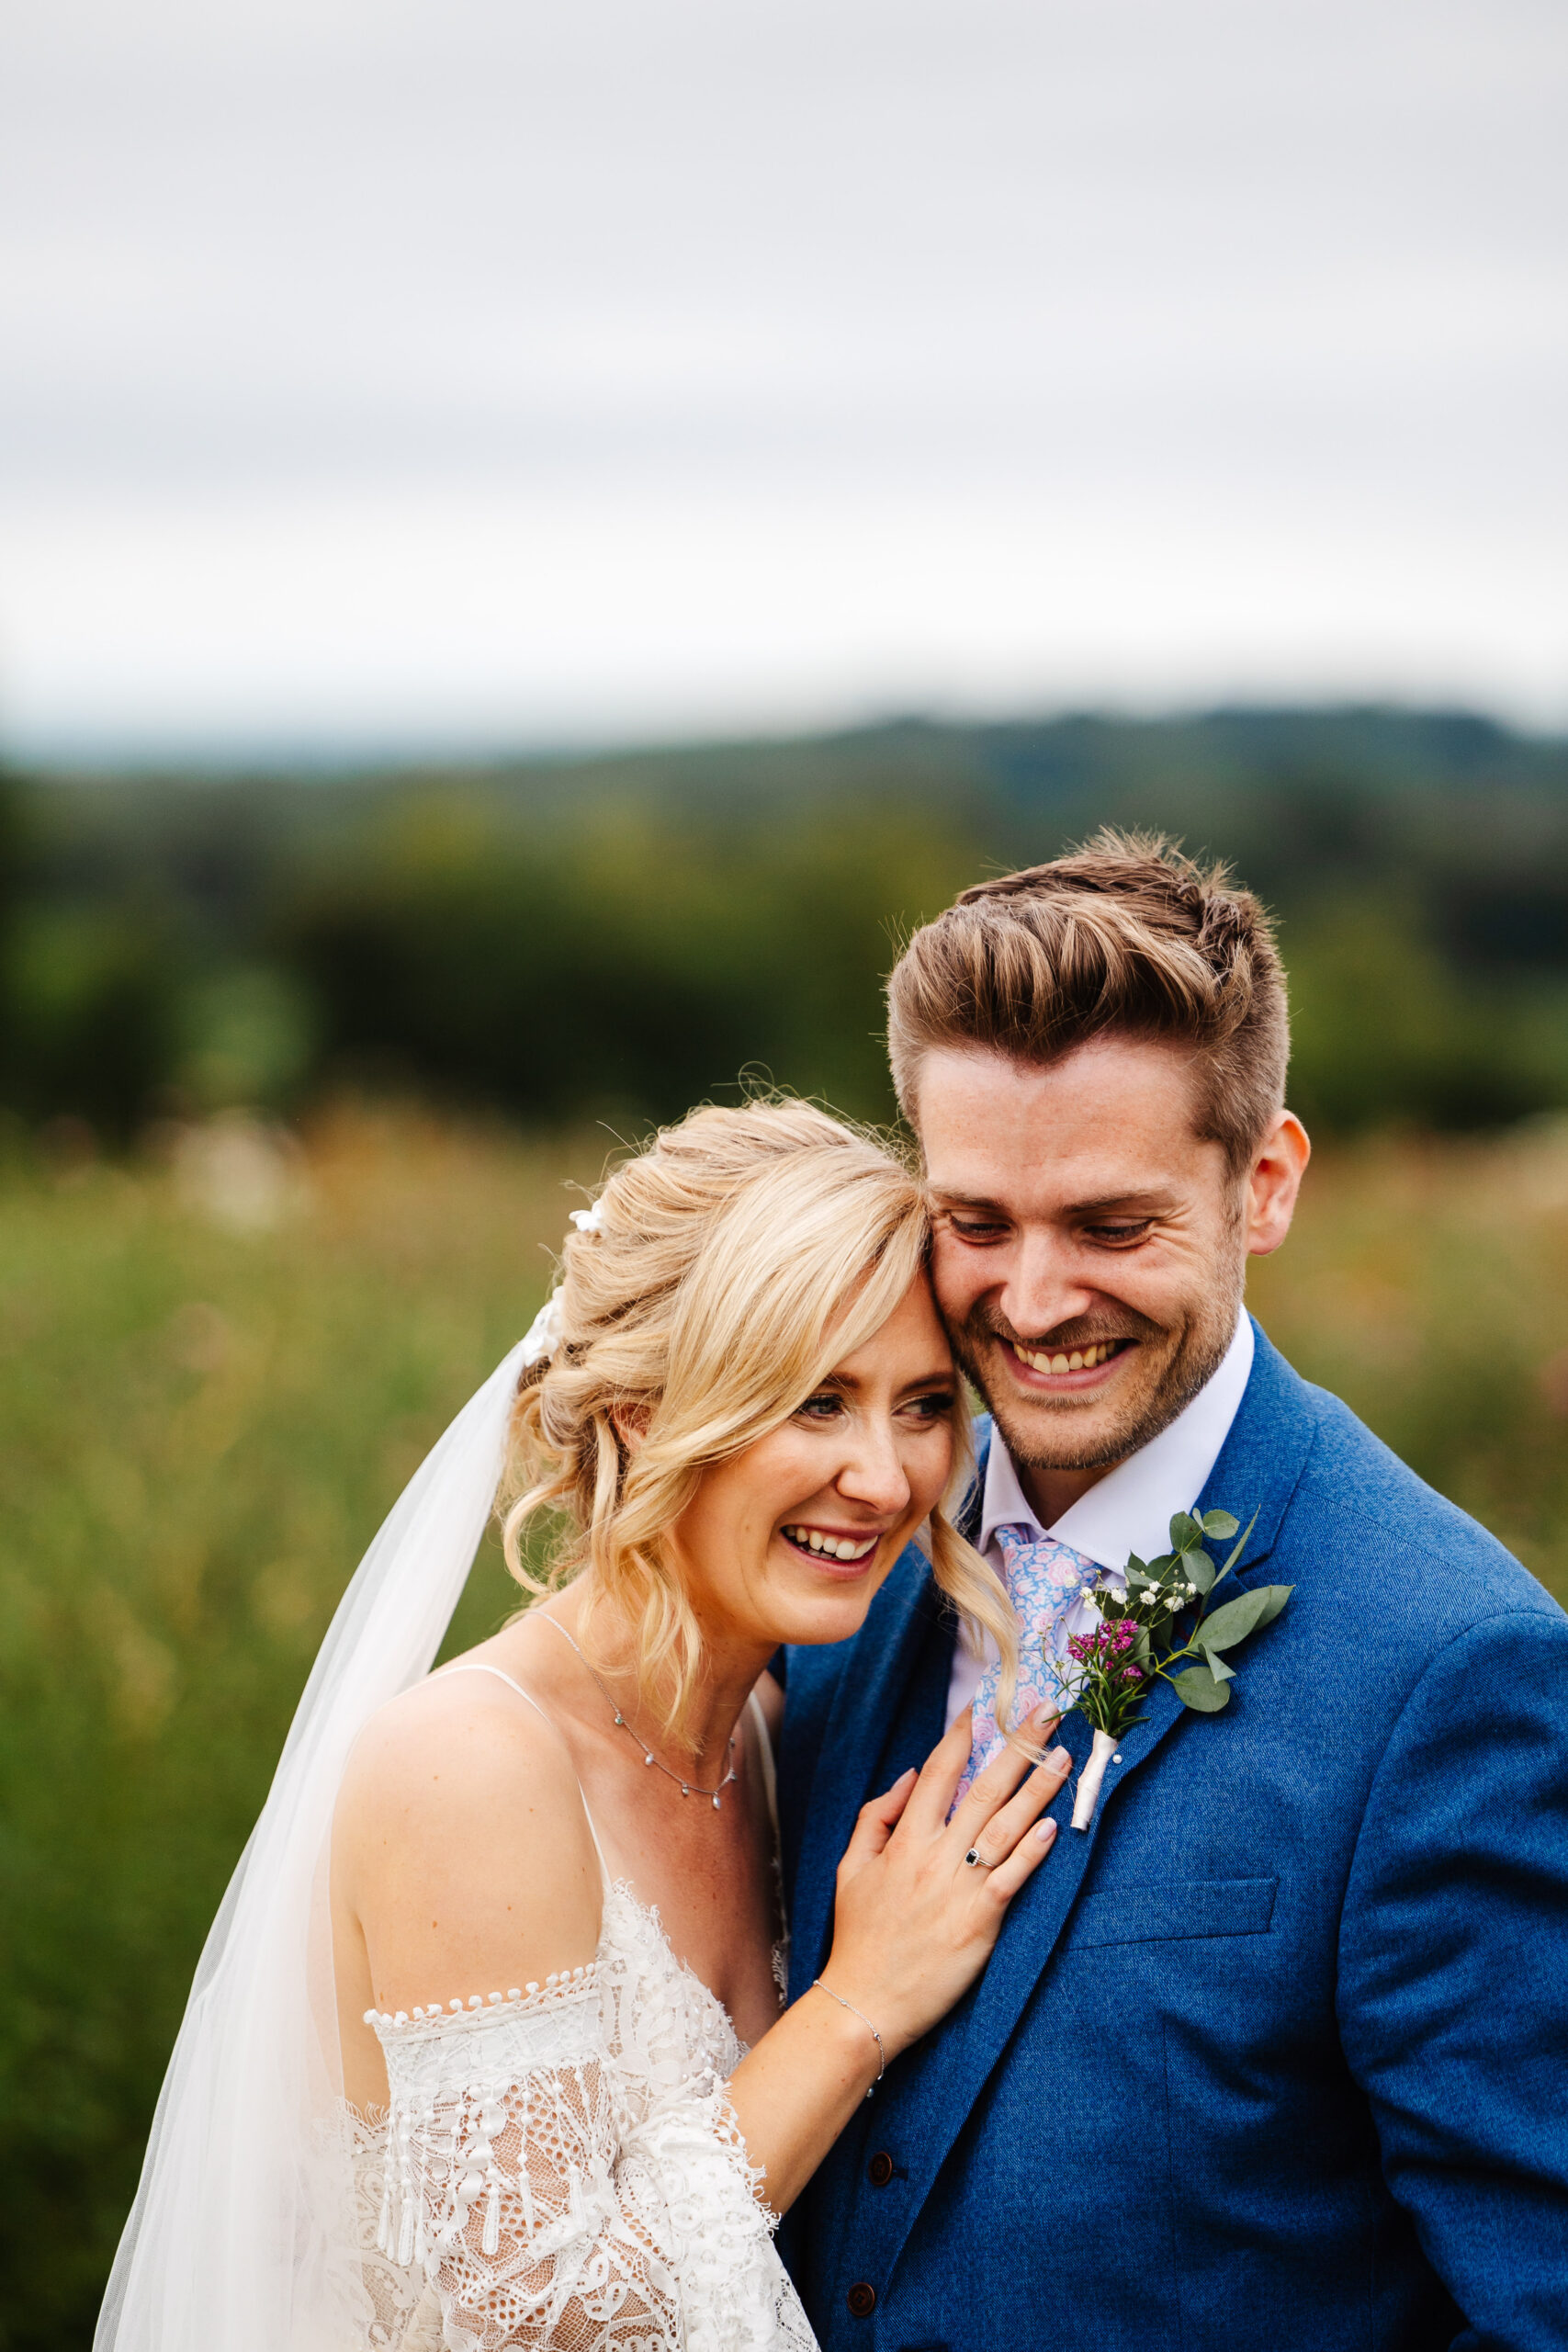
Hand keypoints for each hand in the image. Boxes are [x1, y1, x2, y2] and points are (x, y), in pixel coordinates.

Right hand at [817, 1707, 1068, 2060]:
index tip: (986, 1703)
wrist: (864, 2002)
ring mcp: (959, 1889)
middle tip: (1047, 1710)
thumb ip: (875, 1817)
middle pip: (983, 1788)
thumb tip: (909, 1775)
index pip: (940, 1771)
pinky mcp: (980, 1922)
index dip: (964, 1734)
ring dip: (1037, 1788)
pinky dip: (1032, 1852)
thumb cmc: (859, 1936)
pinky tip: (1054, 1827)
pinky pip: (1011, 1879)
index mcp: (904, 1839)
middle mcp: (934, 1856)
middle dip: (1017, 1745)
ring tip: (1063, 1755)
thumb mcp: (851, 1868)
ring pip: (1004, 1827)